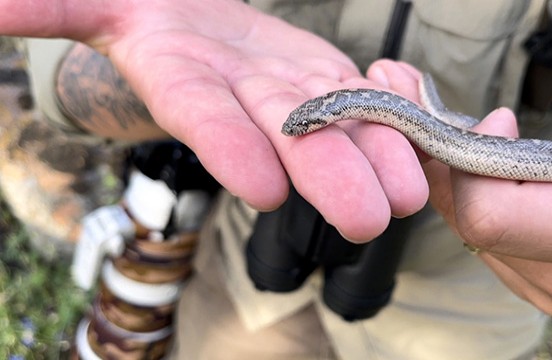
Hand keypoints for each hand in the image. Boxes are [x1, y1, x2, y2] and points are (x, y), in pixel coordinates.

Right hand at [1, 0, 428, 240]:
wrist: (197, 16)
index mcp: (187, 81)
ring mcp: (295, 89)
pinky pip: (369, 93)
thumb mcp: (100, 5)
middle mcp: (247, 98)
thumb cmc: (150, 17)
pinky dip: (400, 111)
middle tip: (365, 218)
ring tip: (411, 188)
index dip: (232, 148)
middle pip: (289, 139)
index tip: (263, 183)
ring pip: (340, 123)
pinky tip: (430, 130)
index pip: (207, 120)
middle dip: (327, 176)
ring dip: (378, 154)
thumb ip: (56, 8)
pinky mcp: (331, 76)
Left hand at [373, 46, 551, 316]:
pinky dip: (471, 200)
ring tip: (500, 147)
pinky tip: (501, 175)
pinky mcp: (533, 287)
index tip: (501, 120)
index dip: (478, 159)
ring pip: (466, 232)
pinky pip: (473, 240)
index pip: (492, 217)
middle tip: (485, 127)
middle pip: (472, 224)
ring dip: (463, 181)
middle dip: (464, 166)